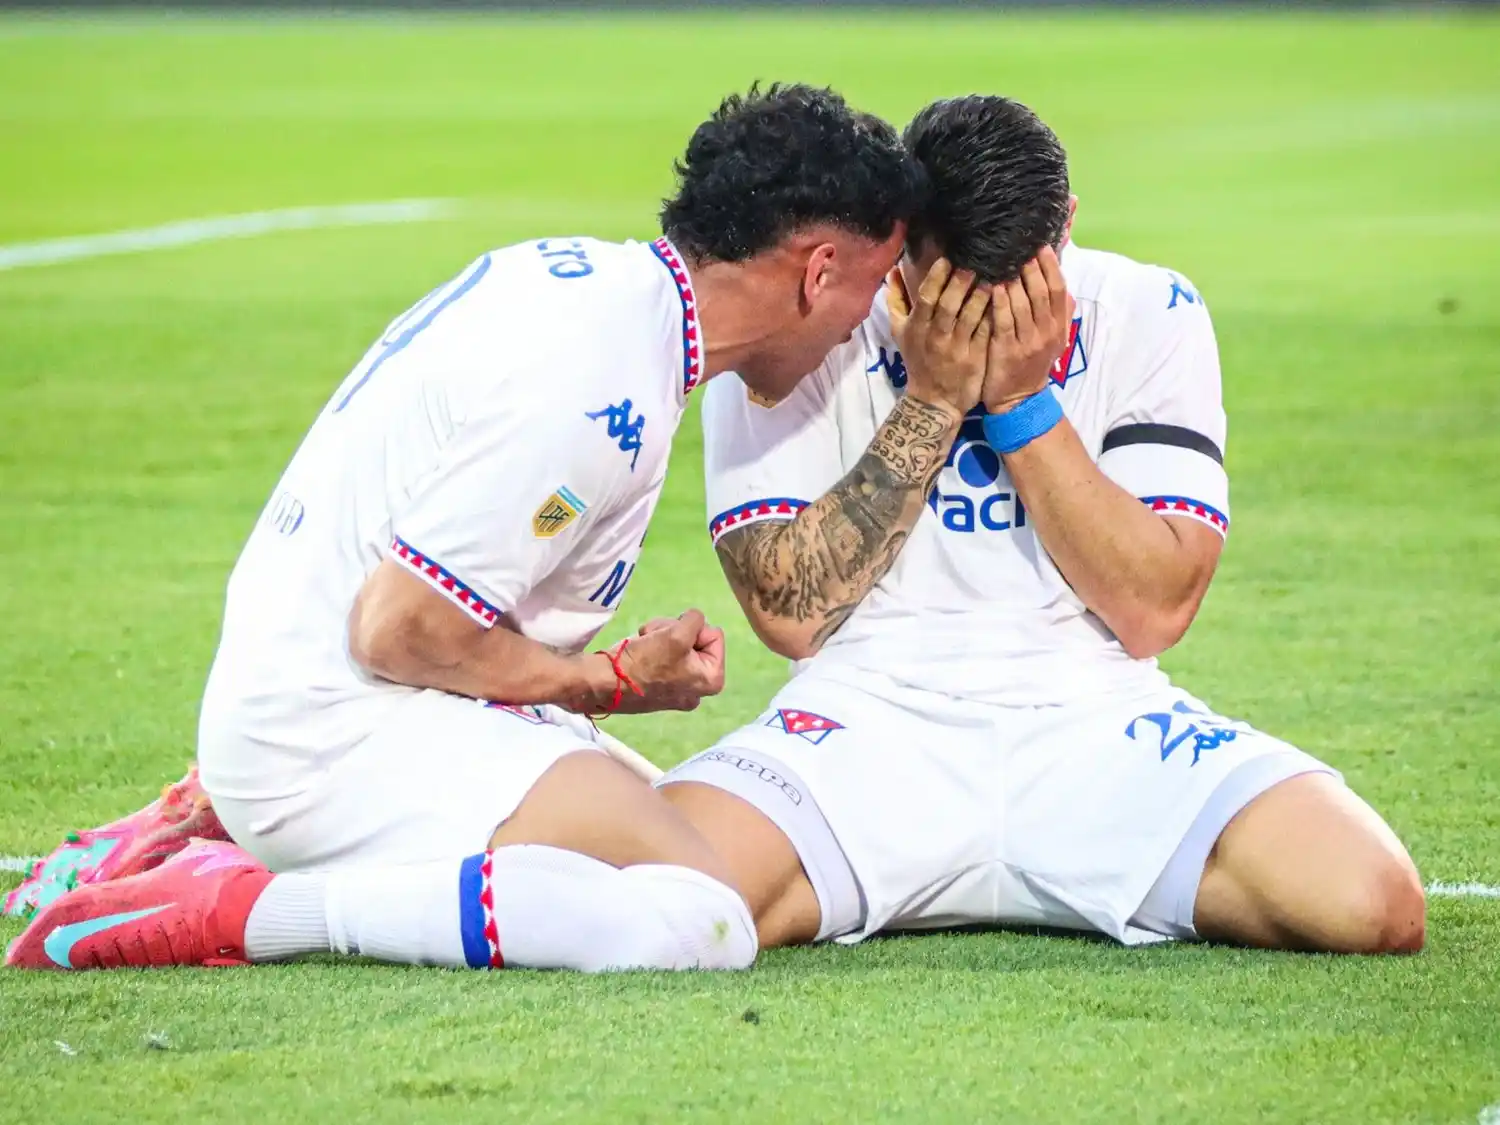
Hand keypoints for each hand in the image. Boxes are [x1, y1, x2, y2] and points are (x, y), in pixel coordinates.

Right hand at [611, 610, 725, 712]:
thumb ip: (696, 620)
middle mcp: (699, 688)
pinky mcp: (660, 685)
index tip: (674, 638)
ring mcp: (679, 687)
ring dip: (661, 635)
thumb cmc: (646, 662)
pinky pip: (666, 655)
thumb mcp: (678, 634)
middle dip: (675, 631)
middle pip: (696, 638)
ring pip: (679, 642)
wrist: (606, 682)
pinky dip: (653, 646)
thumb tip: (694, 619)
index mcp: (712, 680)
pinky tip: (640, 649)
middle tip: (656, 637)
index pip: (715, 634)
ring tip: (645, 641)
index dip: (693, 628)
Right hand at [886, 258, 992, 421]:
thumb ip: (896, 301)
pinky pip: (985, 332)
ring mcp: (957, 348)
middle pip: (948, 305)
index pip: (926, 298)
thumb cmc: (918, 361)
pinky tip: (1004, 299)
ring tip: (994, 275)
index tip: (947, 258)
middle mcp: (936, 337)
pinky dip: (993, 314)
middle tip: (975, 261)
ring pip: (970, 317)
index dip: (936, 277)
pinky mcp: (975, 358)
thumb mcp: (900, 333)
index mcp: (916, 327)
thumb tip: (893, 270)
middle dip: (961, 281)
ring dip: (981, 295)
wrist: (934, 402)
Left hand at [981, 246, 1074, 412]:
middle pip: (1041, 292)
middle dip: (1031, 268)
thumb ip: (1059, 315)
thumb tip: (1064, 287)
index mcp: (1058, 326)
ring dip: (1014, 280)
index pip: (1058, 289)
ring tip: (1003, 260)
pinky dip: (999, 302)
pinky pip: (1004, 321)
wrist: (1018, 399)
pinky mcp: (1008, 351)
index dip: (1051, 267)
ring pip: (1024, 304)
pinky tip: (991, 286)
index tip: (1041, 246)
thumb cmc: (1032, 363)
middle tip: (1019, 248)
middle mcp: (1047, 332)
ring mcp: (1028, 342)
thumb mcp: (1053, 340)